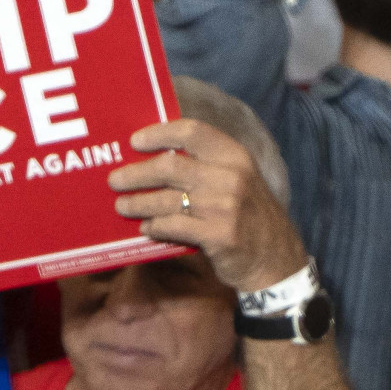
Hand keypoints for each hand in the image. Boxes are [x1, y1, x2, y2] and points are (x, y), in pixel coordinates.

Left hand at [108, 117, 307, 292]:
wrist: (275, 257)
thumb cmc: (247, 214)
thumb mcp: (237, 179)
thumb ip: (206, 166)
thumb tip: (155, 157)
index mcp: (235, 156)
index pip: (192, 132)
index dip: (159, 133)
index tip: (135, 141)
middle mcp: (231, 176)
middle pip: (170, 167)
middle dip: (136, 174)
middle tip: (115, 180)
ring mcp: (225, 207)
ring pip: (167, 200)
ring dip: (138, 202)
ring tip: (121, 205)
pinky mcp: (218, 235)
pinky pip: (173, 226)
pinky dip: (154, 226)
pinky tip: (145, 227)